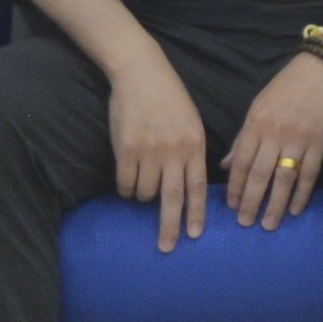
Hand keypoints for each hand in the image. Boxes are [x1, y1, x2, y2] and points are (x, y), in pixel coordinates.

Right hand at [105, 39, 216, 243]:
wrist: (141, 73)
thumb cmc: (169, 98)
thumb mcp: (191, 122)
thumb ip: (193, 151)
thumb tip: (193, 185)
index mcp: (194, 144)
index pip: (197, 187)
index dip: (196, 213)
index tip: (194, 235)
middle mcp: (174, 151)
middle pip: (173, 198)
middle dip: (170, 226)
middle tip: (167, 248)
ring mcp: (149, 150)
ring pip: (145, 192)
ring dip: (143, 195)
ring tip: (142, 180)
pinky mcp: (126, 149)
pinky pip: (125, 183)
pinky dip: (125, 187)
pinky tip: (127, 175)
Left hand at [223, 51, 322, 230]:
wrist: (322, 69)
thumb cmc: (285, 87)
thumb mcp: (258, 106)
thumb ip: (243, 137)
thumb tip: (226, 166)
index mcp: (256, 124)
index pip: (241, 162)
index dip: (235, 187)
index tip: (231, 206)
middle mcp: (275, 134)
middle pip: (259, 174)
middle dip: (250, 201)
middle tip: (245, 223)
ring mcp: (299, 139)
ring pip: (283, 178)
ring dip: (275, 204)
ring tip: (268, 223)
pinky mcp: (320, 143)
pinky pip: (309, 173)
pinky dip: (302, 194)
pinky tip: (296, 210)